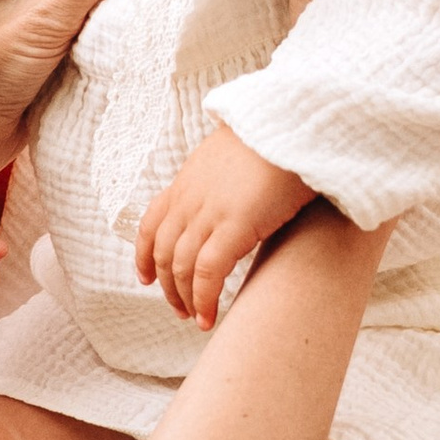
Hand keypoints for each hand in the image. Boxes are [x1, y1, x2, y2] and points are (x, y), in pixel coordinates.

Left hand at [136, 123, 314, 326]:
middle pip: (163, 252)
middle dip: (167, 285)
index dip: (144, 254)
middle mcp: (190, 198)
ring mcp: (209, 212)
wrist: (294, 121)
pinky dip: (204, 300)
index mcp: (188, 180)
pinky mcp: (235, 226)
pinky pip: (207, 273)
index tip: (147, 277)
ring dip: (185, 298)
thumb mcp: (237, 153)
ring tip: (195, 318)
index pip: (151, 222)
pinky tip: (209, 318)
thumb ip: (226, 177)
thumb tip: (237, 193)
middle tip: (179, 308)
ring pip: (181, 267)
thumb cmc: (278, 137)